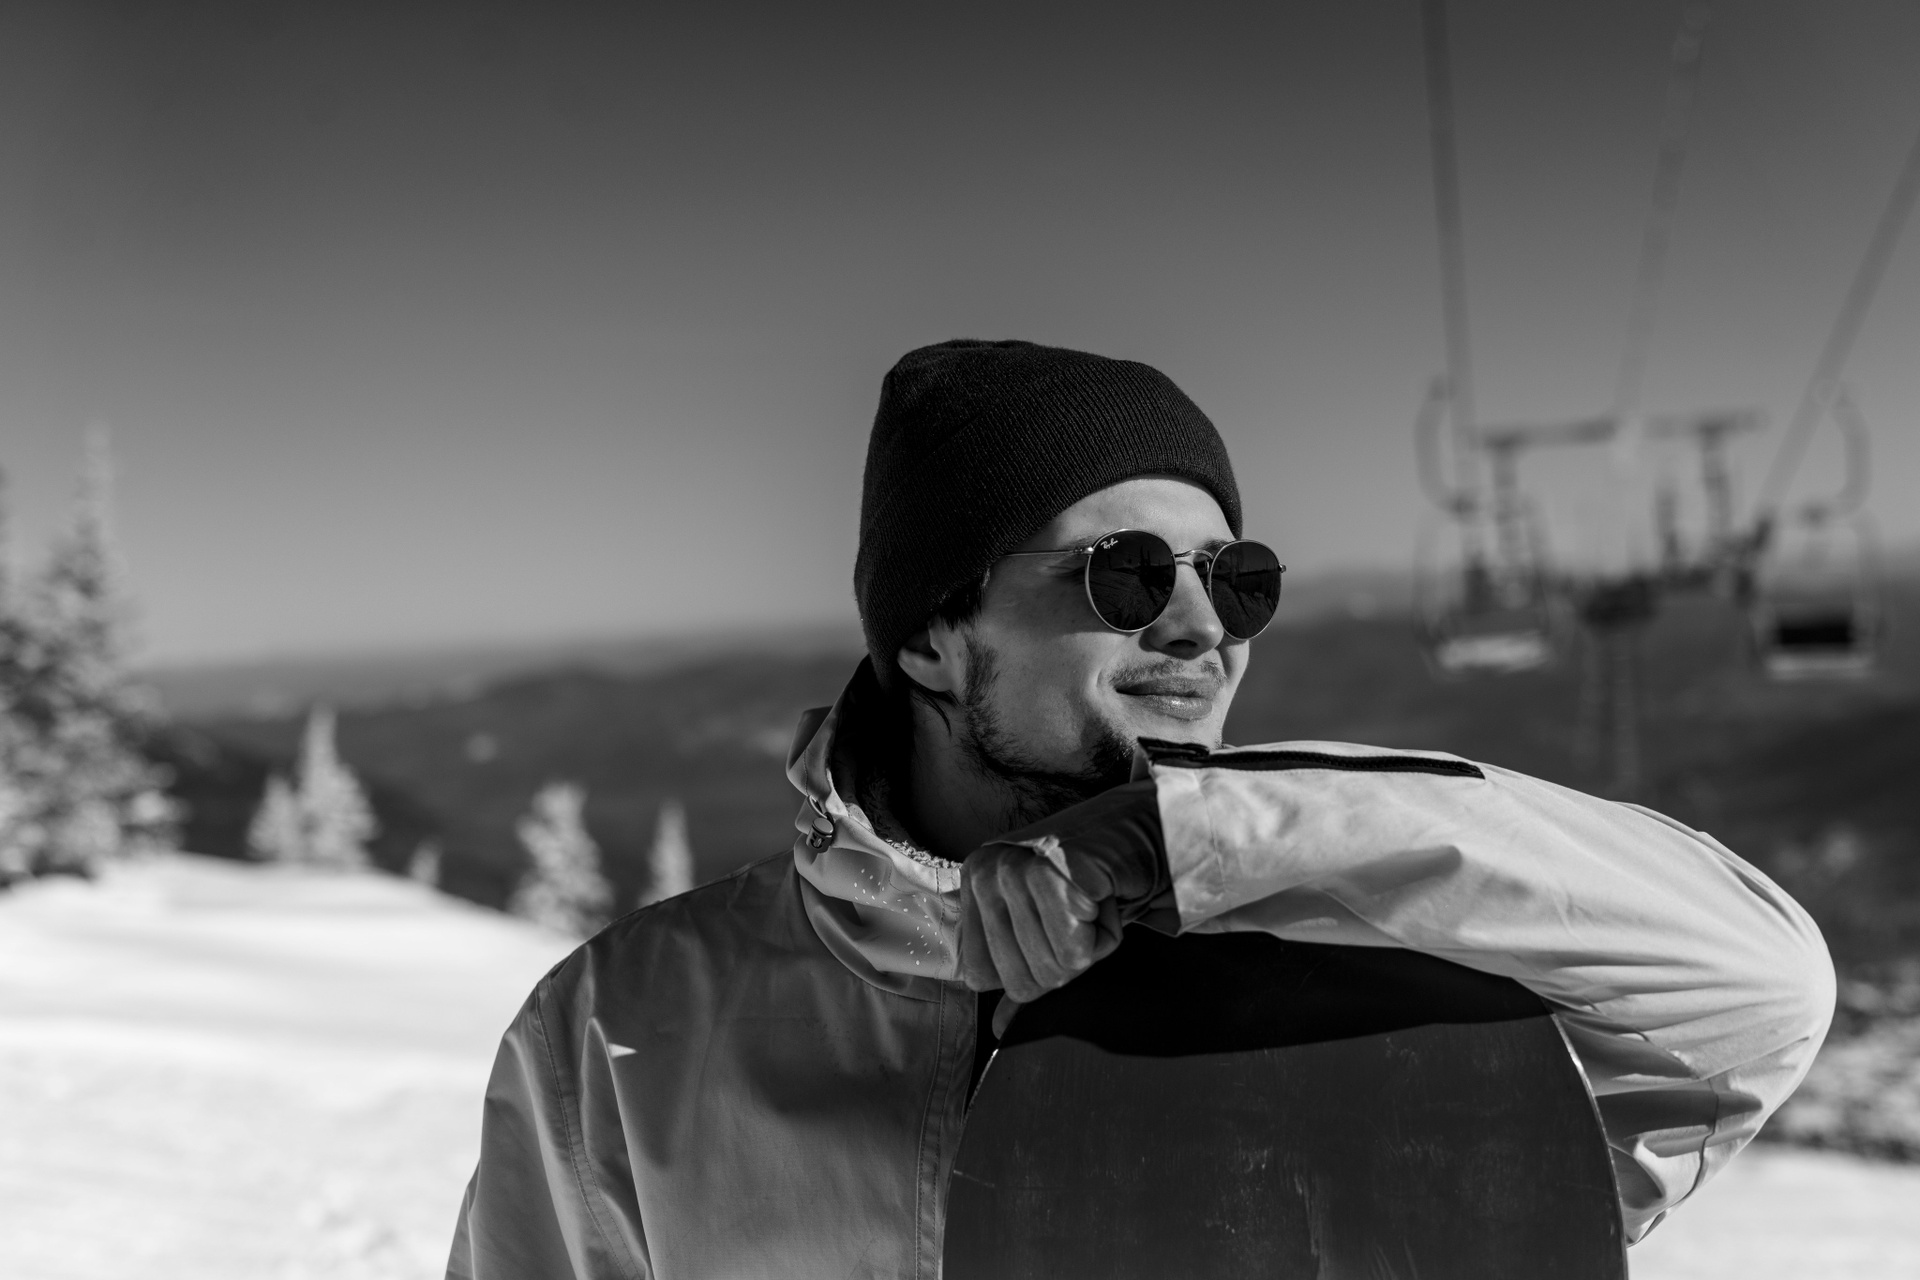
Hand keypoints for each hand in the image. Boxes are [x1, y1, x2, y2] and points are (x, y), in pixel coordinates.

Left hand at [959, 780, 1165, 1032]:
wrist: (1150, 825)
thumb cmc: (1099, 877)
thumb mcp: (1048, 923)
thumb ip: (1020, 968)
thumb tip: (998, 1030)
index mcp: (974, 883)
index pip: (980, 977)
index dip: (1031, 971)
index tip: (1057, 931)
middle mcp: (986, 873)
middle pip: (1021, 981)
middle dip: (1066, 961)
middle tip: (1082, 914)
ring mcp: (1016, 870)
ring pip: (1052, 969)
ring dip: (1089, 946)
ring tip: (1094, 901)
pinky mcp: (1053, 875)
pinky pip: (1077, 952)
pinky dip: (1106, 935)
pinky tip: (1106, 896)